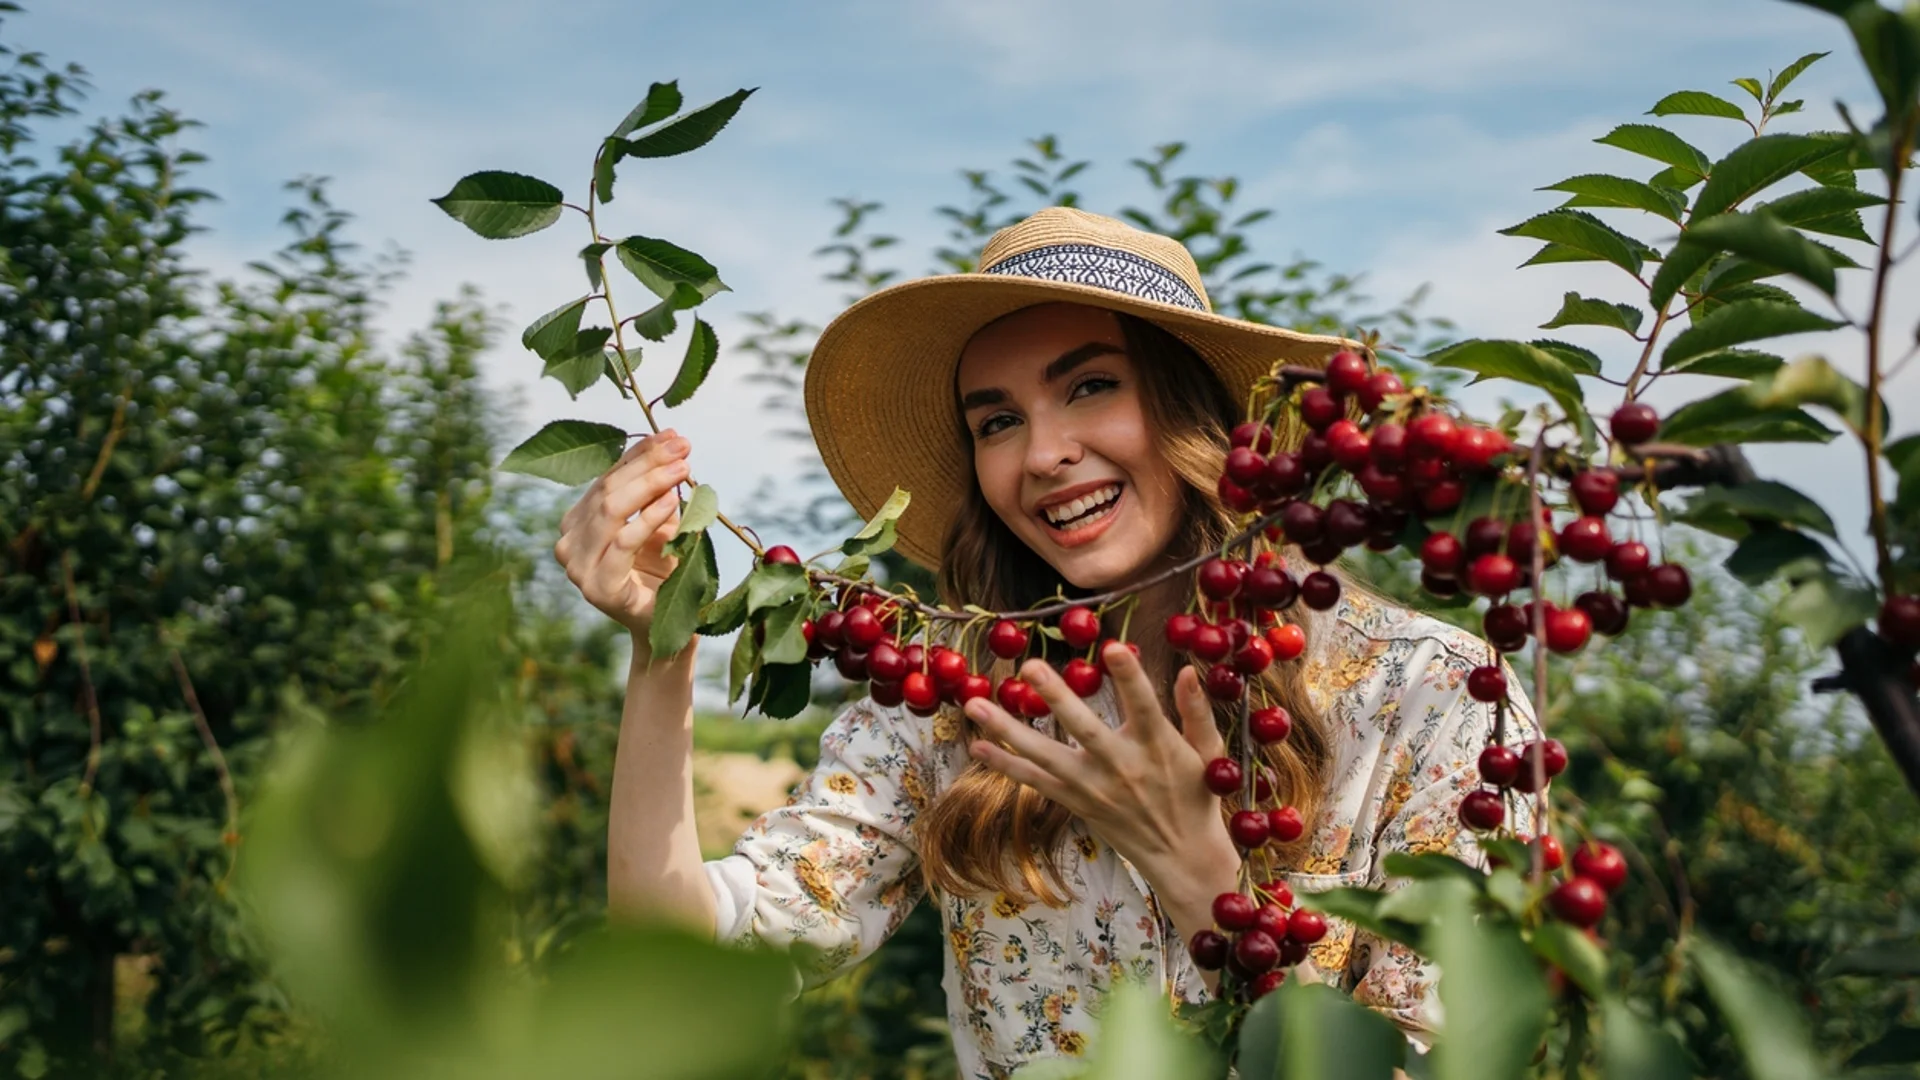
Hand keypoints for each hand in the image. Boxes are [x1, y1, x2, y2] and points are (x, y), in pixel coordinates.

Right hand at [552, 431, 689, 637]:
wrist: (667, 625)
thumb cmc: (663, 569)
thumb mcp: (660, 519)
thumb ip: (657, 486)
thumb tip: (672, 439)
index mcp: (577, 522)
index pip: (607, 478)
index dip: (639, 454)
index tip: (673, 435)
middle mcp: (569, 541)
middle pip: (607, 490)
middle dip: (647, 465)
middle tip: (683, 449)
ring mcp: (578, 566)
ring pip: (611, 510)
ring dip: (650, 485)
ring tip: (682, 470)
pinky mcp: (597, 587)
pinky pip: (622, 543)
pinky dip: (647, 518)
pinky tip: (671, 502)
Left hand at [964, 643, 1237, 896]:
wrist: (1181, 855)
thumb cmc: (1196, 794)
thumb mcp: (1208, 752)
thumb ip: (1196, 711)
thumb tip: (1187, 669)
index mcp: (1157, 747)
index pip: (1143, 706)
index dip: (1129, 678)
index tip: (1112, 648)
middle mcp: (1121, 767)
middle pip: (1084, 729)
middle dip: (1057, 697)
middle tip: (1030, 667)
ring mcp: (1093, 788)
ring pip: (1045, 756)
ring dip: (1007, 730)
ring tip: (975, 704)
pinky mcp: (1076, 803)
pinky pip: (1035, 782)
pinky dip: (1005, 765)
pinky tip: (977, 747)